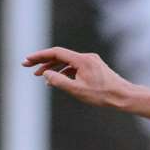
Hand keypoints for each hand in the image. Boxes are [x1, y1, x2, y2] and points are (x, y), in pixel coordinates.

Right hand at [22, 47, 138, 109]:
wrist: (122, 96)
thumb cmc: (102, 95)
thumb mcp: (77, 90)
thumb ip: (59, 82)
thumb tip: (46, 75)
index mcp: (81, 60)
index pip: (56, 53)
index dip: (40, 56)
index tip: (28, 60)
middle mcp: (86, 57)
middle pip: (60, 55)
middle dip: (43, 61)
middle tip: (27, 66)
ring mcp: (90, 61)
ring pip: (66, 62)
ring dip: (53, 68)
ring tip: (39, 76)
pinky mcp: (93, 67)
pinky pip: (74, 67)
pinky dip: (63, 72)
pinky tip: (57, 80)